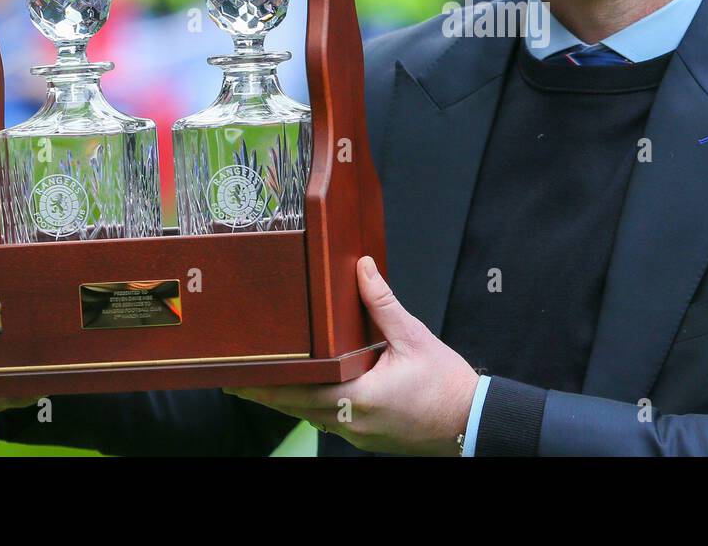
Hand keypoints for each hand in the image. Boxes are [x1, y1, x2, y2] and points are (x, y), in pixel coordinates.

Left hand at [225, 256, 479, 455]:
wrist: (470, 421)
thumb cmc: (445, 383)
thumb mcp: (413, 337)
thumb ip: (382, 303)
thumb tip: (362, 268)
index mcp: (359, 395)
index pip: (301, 390)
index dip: (269, 385)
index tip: (242, 377)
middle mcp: (353, 421)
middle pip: (297, 409)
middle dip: (268, 395)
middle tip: (238, 383)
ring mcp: (358, 434)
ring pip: (312, 419)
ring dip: (289, 403)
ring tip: (264, 388)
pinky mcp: (367, 438)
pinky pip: (331, 424)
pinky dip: (313, 410)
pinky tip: (307, 397)